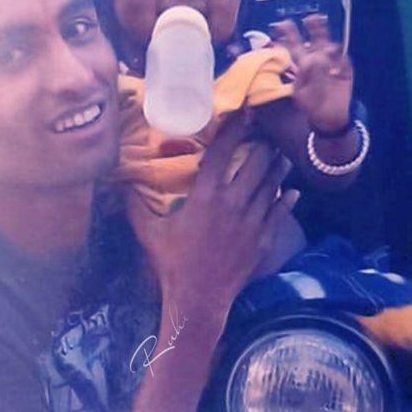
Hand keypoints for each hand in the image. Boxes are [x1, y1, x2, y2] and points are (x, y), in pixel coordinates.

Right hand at [127, 114, 292, 330]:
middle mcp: (232, 203)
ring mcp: (251, 221)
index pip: (223, 152)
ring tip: (281, 155)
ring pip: (272, 184)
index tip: (245, 113)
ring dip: (278, 167)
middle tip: (265, 136)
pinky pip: (280, 212)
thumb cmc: (171, 264)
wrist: (198, 299)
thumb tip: (118, 181)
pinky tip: (292, 191)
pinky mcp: (262, 239)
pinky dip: (287, 199)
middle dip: (263, 145)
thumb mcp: (148, 232)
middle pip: (256, 162)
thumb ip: (135, 204)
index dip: (236, 128)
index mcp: (205, 196)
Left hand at [270, 14, 352, 132]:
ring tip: (323, 34)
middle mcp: (317, 60)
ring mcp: (332, 62)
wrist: (331, 117)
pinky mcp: (345, 68)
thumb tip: (316, 57)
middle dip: (312, 27)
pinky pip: (343, 61)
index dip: (287, 37)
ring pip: (329, 44)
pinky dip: (339, 63)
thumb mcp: (302, 95)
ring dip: (327, 37)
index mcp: (302, 67)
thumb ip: (307, 75)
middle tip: (310, 17)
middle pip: (314, 39)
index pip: (294, 48)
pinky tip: (335, 74)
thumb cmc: (312, 107)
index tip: (280, 26)